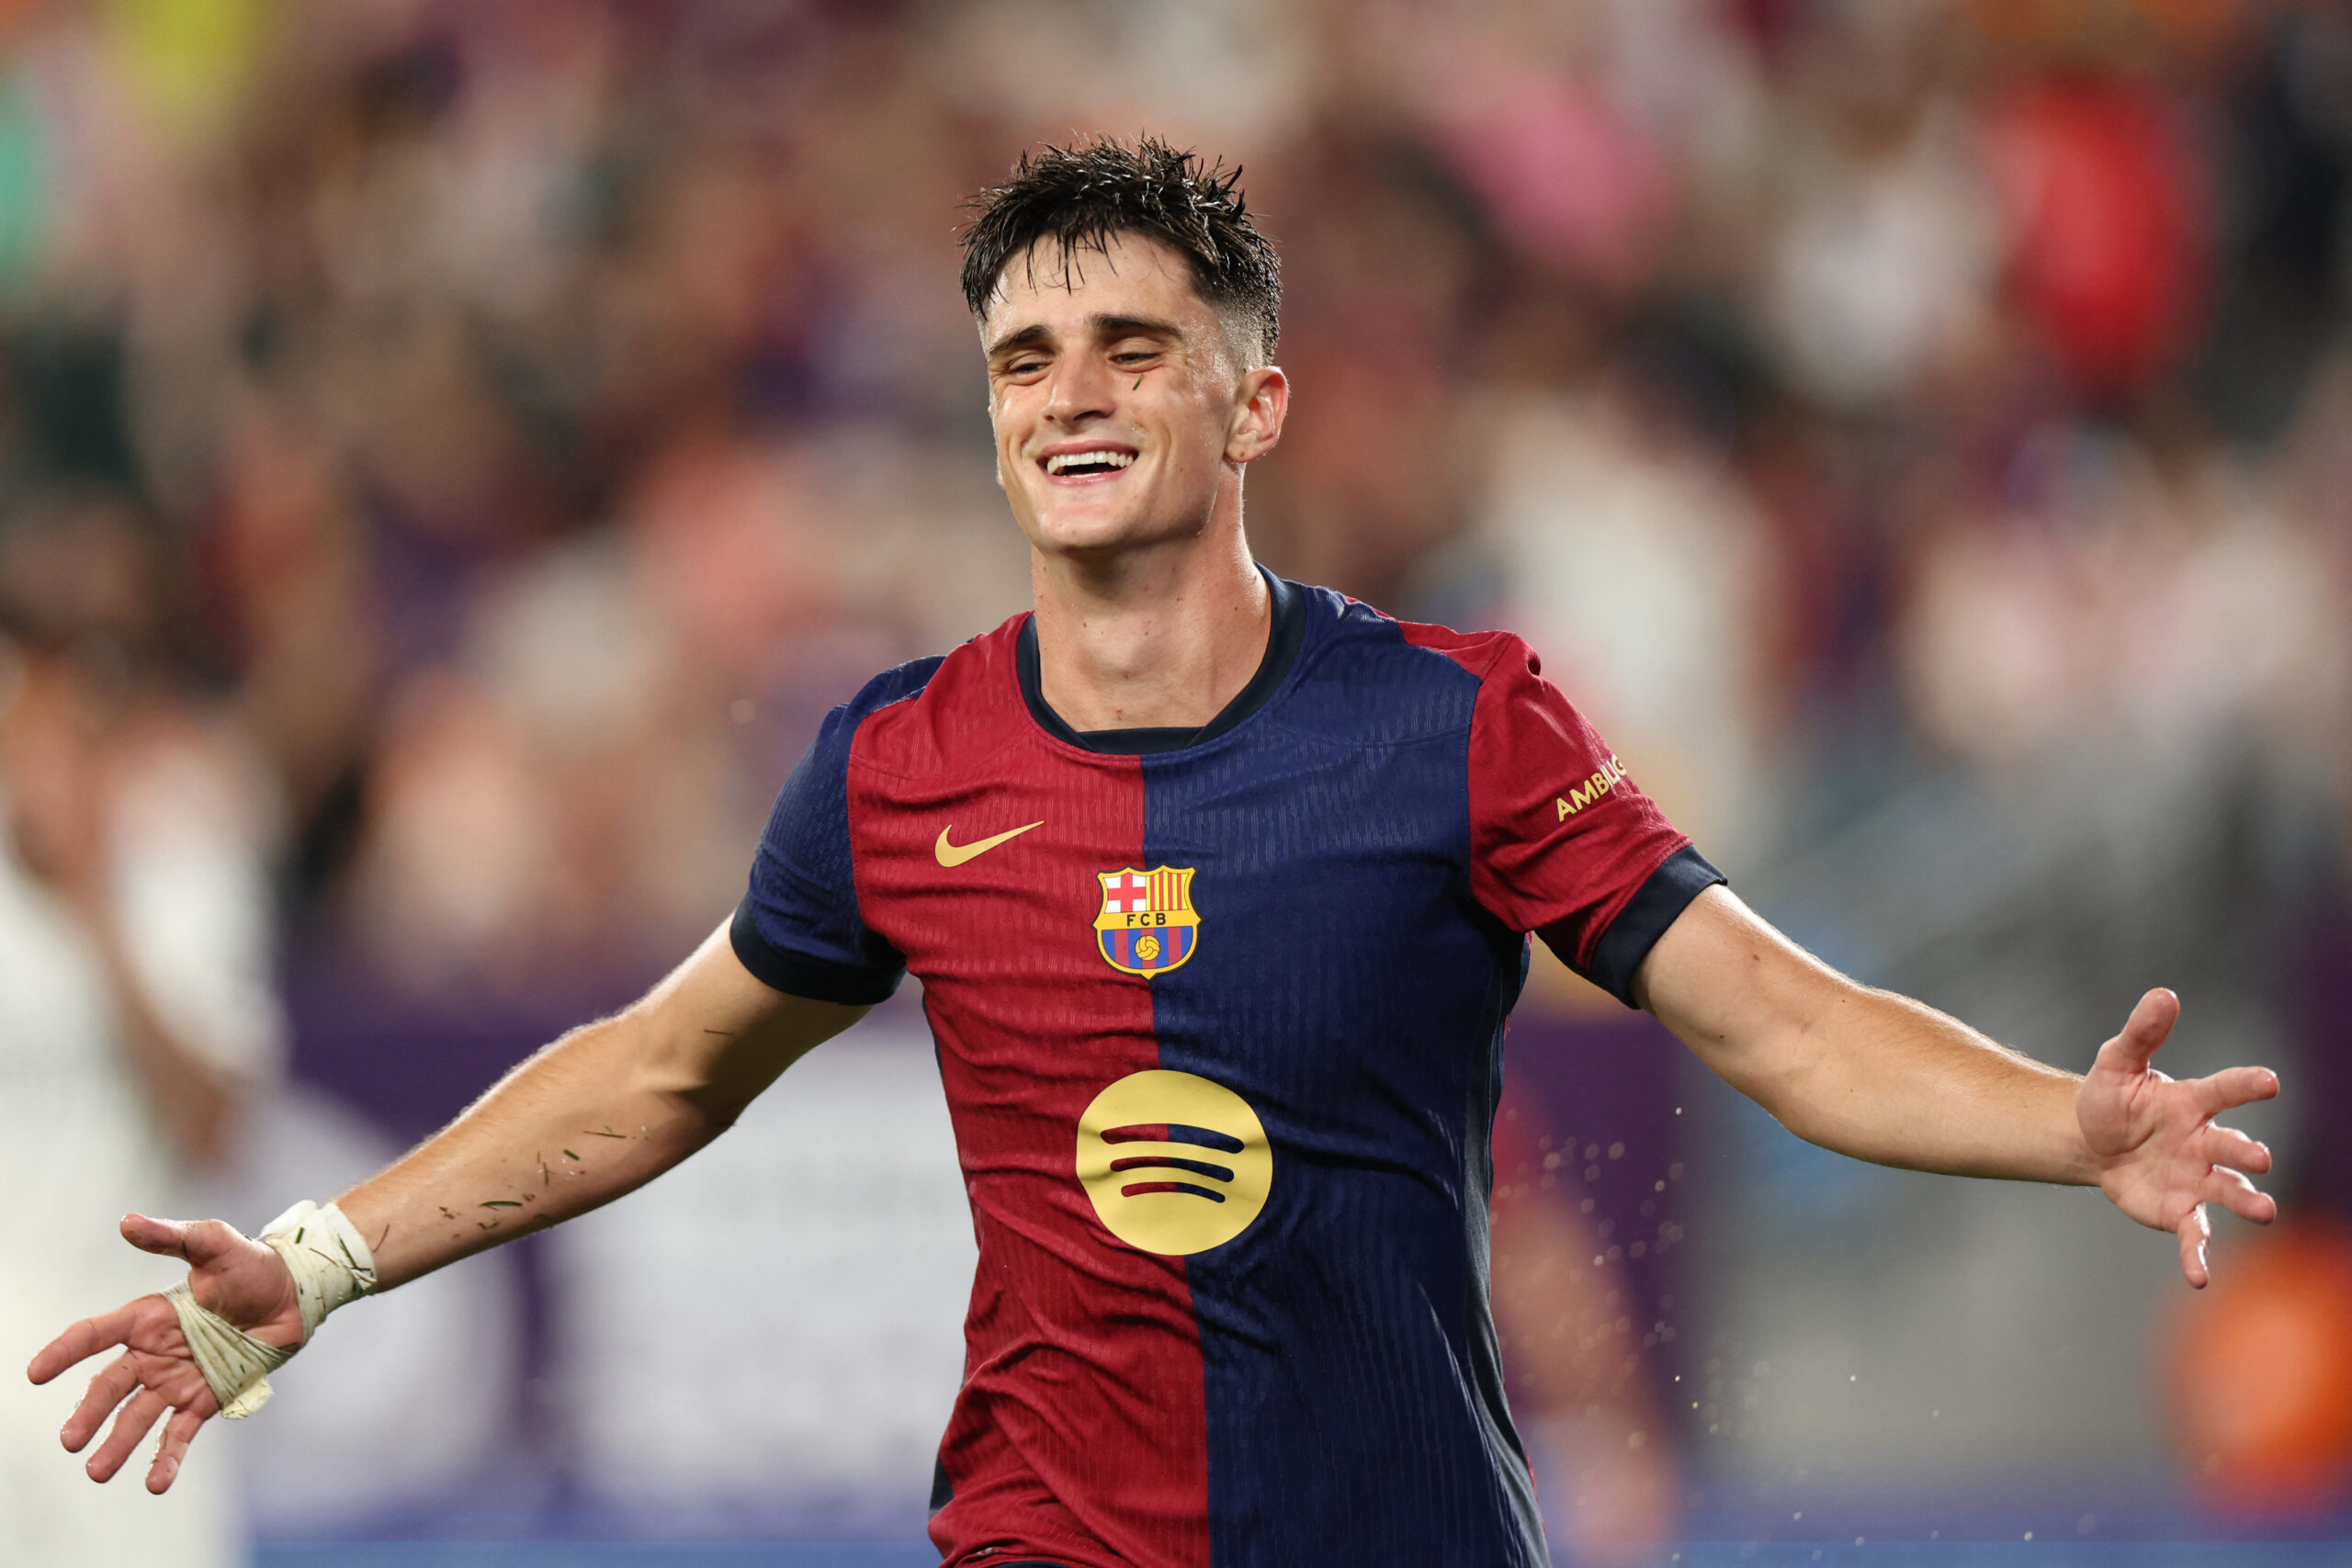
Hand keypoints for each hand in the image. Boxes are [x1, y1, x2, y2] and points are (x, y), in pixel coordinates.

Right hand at [24, 1215, 301, 1492]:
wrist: (293, 1294)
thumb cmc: (250, 1265)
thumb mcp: (213, 1243)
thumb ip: (172, 1236)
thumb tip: (127, 1221)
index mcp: (147, 1317)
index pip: (95, 1335)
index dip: (64, 1352)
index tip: (36, 1373)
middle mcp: (153, 1353)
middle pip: (110, 1386)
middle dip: (89, 1413)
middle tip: (70, 1439)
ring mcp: (176, 1379)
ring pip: (138, 1417)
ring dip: (118, 1445)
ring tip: (98, 1472)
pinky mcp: (204, 1399)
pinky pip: (179, 1433)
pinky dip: (166, 1459)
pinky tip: (155, 1483)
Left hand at [2078, 988, 2279, 1287]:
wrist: (2091, 1141)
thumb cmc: (2113, 1099)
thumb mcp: (2116, 1064)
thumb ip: (2142, 1034)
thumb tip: (2163, 994)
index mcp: (2192, 1103)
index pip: (2225, 1090)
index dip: (2246, 1085)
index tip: (2269, 1082)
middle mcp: (2204, 1142)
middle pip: (2232, 1146)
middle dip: (2247, 1152)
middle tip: (2260, 1157)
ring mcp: (2196, 1179)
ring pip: (2229, 1191)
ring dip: (2247, 1201)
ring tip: (2265, 1211)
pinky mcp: (2180, 1210)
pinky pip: (2194, 1234)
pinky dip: (2197, 1255)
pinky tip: (2199, 1277)